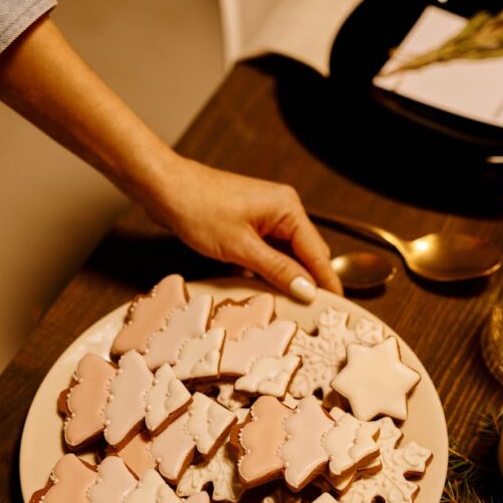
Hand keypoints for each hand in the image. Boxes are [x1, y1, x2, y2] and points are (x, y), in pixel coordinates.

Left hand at [144, 157, 342, 300]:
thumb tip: (308, 291)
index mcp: (288, 209)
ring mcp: (264, 216)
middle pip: (305, 255)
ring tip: (284, 307)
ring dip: (282, 278)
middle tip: (309, 314)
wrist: (164, 188)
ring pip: (284, 256)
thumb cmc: (199, 210)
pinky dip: (263, 270)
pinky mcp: (248, 224)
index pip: (317, 253)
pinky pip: (266, 252)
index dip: (327, 282)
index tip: (337, 308)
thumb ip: (278, 270)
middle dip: (305, 282)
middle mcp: (282, 209)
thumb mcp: (241, 248)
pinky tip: (257, 289)